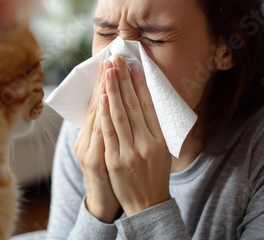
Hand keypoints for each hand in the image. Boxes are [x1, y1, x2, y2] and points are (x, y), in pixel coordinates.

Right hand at [74, 61, 120, 222]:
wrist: (106, 204)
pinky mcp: (95, 160)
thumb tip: (116, 109)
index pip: (97, 105)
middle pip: (95, 106)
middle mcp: (84, 140)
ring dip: (104, 91)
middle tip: (110, 59)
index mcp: (87, 137)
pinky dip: (103, 114)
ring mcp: (88, 150)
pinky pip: (100, 132)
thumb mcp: (106, 151)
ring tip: (109, 70)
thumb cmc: (110, 177)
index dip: (102, 84)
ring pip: (96, 115)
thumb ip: (108, 132)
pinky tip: (106, 98)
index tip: (109, 64)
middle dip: (104, 82)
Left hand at [100, 56, 170, 215]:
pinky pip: (108, 132)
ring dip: (113, 90)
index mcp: (160, 138)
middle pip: (134, 105)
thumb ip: (154, 127)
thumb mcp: (161, 150)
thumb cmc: (154, 174)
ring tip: (108, 71)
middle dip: (124, 80)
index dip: (140, 84)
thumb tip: (146, 101)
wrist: (148, 204)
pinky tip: (102, 97)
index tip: (133, 65)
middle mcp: (148, 143)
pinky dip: (105, 113)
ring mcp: (131, 152)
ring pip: (121, 115)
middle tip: (117, 60)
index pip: (149, 105)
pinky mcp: (115, 160)